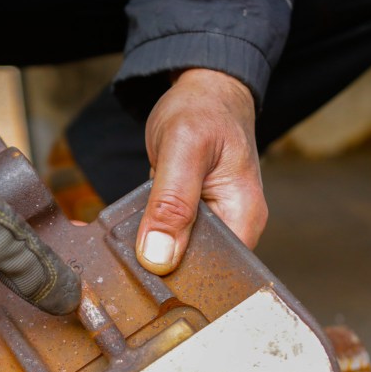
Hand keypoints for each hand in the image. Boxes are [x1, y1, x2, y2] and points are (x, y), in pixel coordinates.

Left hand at [136, 69, 265, 274]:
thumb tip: (160, 256)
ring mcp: (213, 224)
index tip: (147, 278)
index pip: (218, 273)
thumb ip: (172, 202)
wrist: (202, 90)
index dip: (182, 281)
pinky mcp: (192, 219)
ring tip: (127, 250)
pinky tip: (134, 235)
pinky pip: (171, 239)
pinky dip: (151, 237)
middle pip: (197, 270)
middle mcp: (233, 227)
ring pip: (180, 257)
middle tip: (128, 263)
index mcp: (244, 218)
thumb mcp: (184, 148)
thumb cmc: (202, 110)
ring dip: (153, 254)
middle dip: (162, 269)